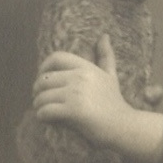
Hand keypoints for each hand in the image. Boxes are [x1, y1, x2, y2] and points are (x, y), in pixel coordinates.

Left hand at [32, 36, 162, 162]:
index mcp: (86, 68)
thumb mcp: (111, 76)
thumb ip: (106, 56)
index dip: (43, 67)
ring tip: (41, 111)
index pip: (56, 58)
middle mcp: (80, 77)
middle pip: (45, 78)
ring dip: (38, 105)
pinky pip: (46, 111)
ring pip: (43, 96)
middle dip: (38, 90)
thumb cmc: (115, 104)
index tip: (43, 78)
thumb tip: (104, 36)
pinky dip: (41, 116)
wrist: (125, 127)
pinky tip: (45, 119)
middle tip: (39, 99)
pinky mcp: (73, 111)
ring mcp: (76, 94)